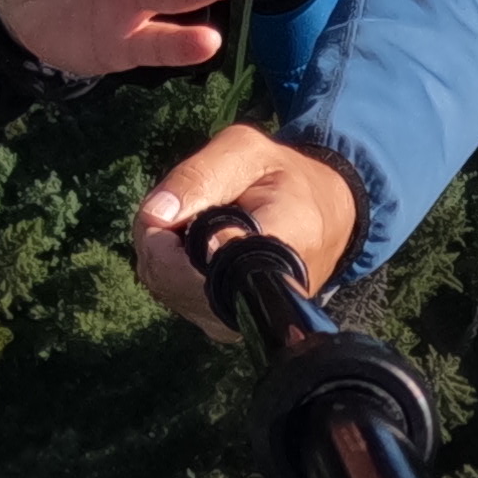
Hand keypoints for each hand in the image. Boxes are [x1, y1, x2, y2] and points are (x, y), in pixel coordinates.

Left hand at [133, 122, 360, 330]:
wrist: (321, 218)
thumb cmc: (286, 179)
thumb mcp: (248, 152)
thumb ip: (202, 176)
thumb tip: (156, 215)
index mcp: (276, 251)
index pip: (203, 265)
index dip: (170, 240)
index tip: (171, 211)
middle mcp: (256, 301)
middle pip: (171, 280)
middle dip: (158, 237)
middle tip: (184, 204)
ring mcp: (237, 320)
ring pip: (165, 288)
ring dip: (161, 249)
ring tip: (192, 219)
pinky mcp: (223, 325)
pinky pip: (171, 295)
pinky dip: (166, 264)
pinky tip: (189, 244)